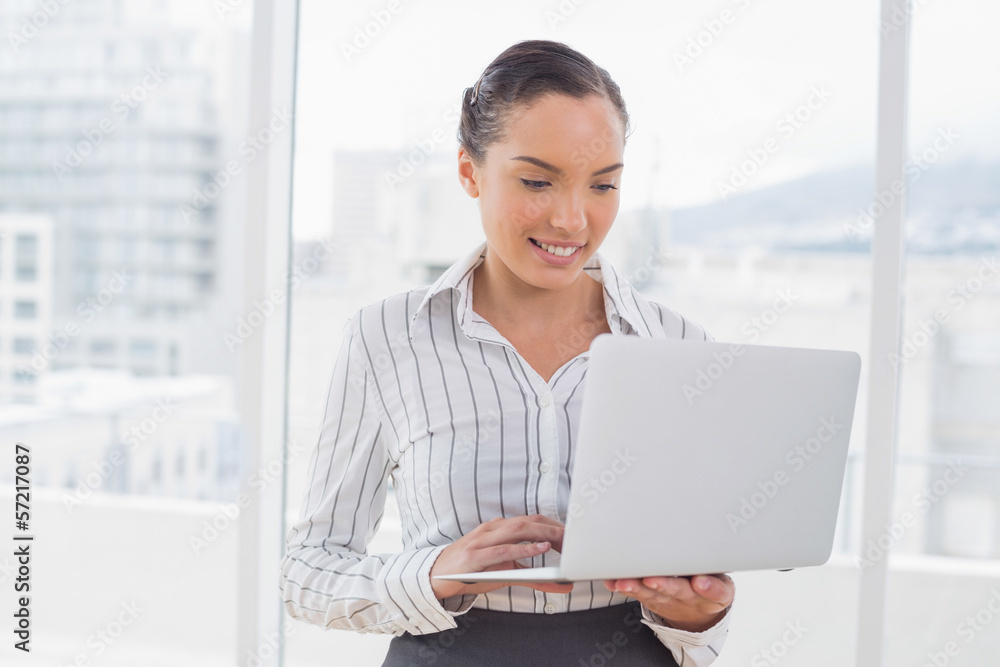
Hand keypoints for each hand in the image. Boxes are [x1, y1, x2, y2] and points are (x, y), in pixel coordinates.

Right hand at [430, 515, 574, 599]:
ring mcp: (482, 541)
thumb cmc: (472, 572)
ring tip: (562, 541)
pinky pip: (502, 550)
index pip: (531, 520)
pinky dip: (523, 549)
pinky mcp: (475, 557)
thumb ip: (532, 576)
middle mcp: (491, 530)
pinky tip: (539, 550)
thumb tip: (561, 585)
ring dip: (543, 534)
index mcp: (498, 528)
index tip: (574, 534)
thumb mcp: (503, 571)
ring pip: (518, 530)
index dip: (554, 525)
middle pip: (528, 521)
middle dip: (553, 528)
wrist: (436, 576)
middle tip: (575, 537)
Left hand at [603, 574, 733, 632]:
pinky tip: (614, 582)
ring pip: (652, 595)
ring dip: (637, 588)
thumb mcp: (724, 583)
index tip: (700, 583)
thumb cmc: (710, 589)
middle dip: (663, 585)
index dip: (708, 587)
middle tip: (652, 580)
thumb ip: (717, 571)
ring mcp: (670, 600)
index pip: (715, 592)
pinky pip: (638, 595)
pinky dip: (626, 588)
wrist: (700, 617)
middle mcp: (690, 598)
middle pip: (677, 591)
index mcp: (714, 593)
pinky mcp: (654, 600)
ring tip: (624, 582)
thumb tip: (708, 547)